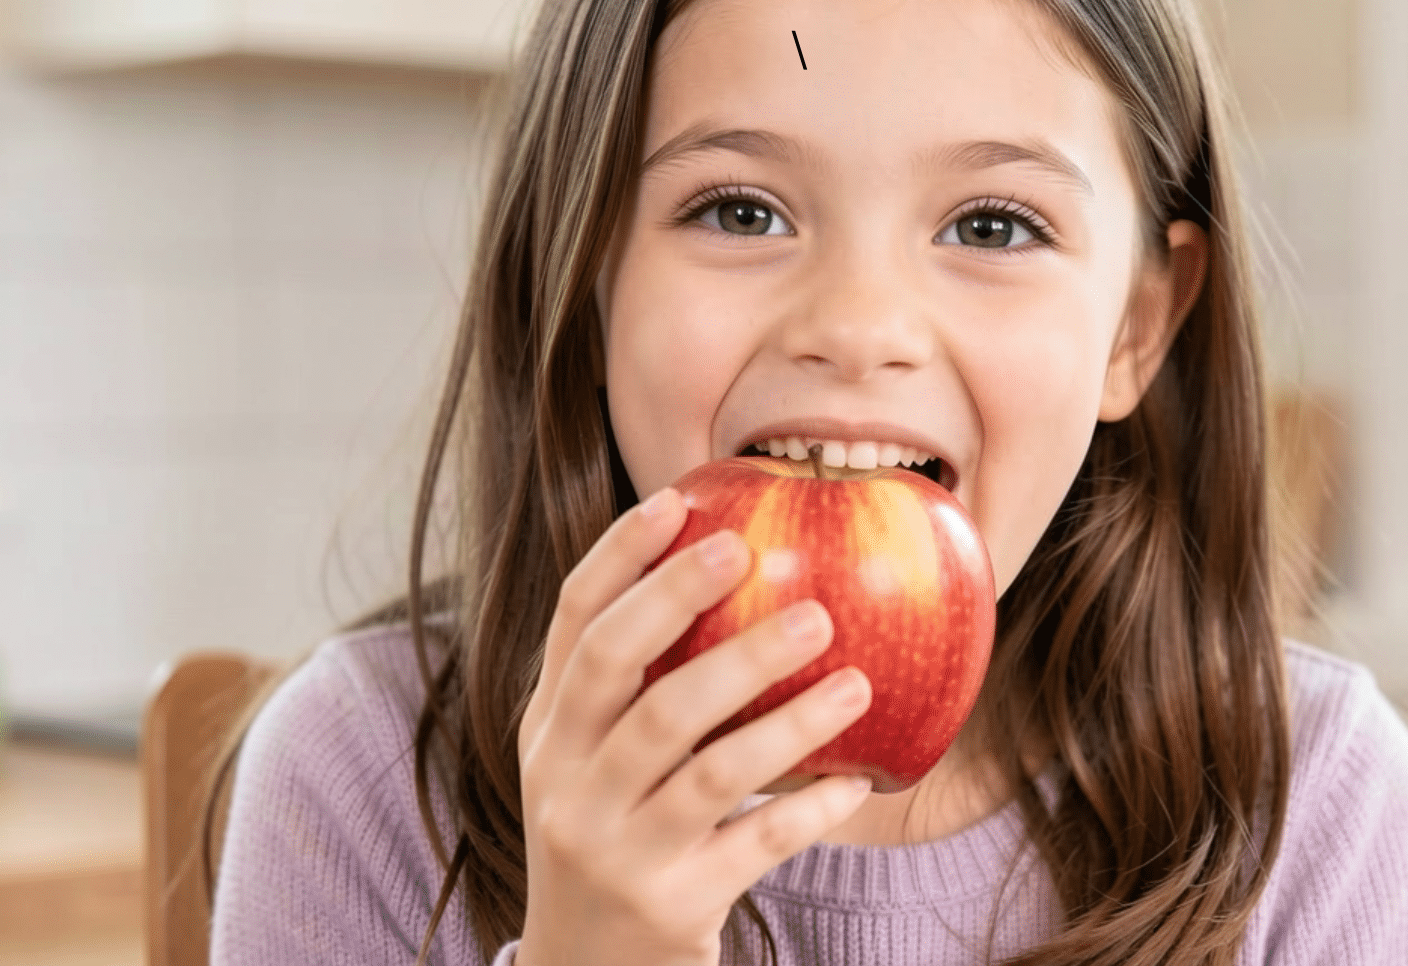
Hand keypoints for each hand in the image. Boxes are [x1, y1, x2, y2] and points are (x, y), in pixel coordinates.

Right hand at [515, 487, 873, 965]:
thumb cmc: (613, 838)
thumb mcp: (594, 763)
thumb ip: (636, 687)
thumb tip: (735, 570)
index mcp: (547, 730)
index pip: (572, 623)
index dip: (620, 557)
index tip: (681, 502)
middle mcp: (566, 782)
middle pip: (626, 675)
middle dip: (691, 608)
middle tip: (770, 565)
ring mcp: (614, 848)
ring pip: (704, 764)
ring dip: (786, 716)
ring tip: (858, 680)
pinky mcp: (669, 906)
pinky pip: (755, 846)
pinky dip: (810, 811)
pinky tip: (859, 782)